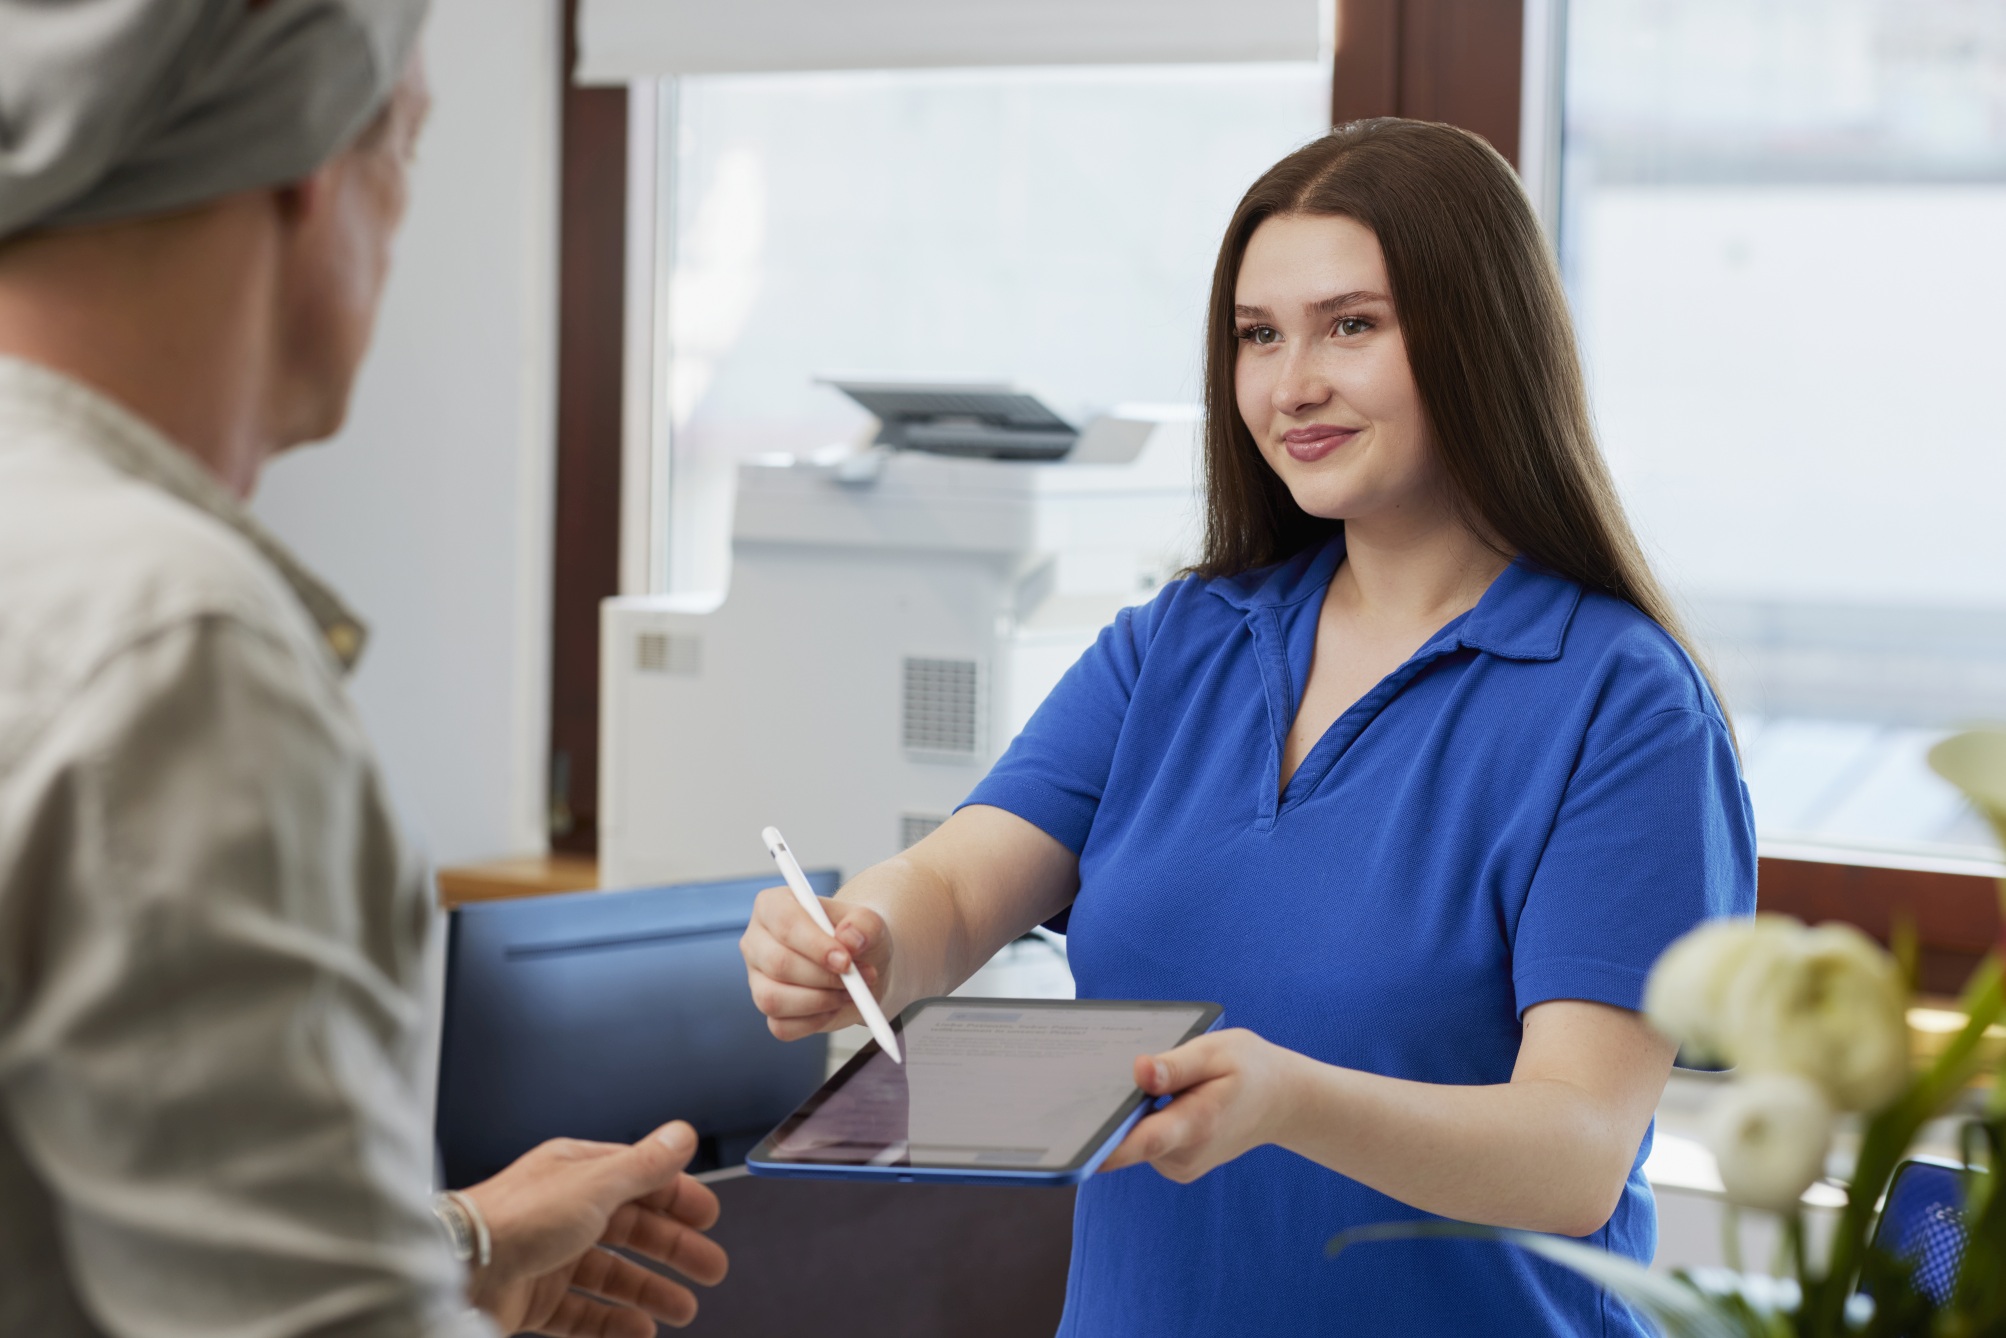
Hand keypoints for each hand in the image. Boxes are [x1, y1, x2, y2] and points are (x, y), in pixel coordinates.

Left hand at [461, 1120, 727, 1335]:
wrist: (457, 1270)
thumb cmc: (520, 1219)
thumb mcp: (596, 1184)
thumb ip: (645, 1165)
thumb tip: (683, 1134)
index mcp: (578, 1172)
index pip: (640, 1180)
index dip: (678, 1198)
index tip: (709, 1219)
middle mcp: (564, 1211)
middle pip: (631, 1229)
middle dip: (674, 1250)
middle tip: (711, 1270)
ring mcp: (548, 1256)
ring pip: (611, 1274)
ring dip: (650, 1289)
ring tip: (683, 1310)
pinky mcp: (533, 1298)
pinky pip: (583, 1312)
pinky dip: (613, 1322)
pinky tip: (640, 1331)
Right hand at [739, 885, 892, 1039]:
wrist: (862, 961)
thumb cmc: (857, 935)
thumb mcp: (870, 922)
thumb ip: (864, 925)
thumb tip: (849, 940)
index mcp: (773, 906)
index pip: (785, 924)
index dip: (815, 945)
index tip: (846, 961)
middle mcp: (756, 941)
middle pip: (778, 963)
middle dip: (823, 977)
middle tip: (859, 979)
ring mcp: (756, 978)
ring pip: (772, 999)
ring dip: (819, 1002)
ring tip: (851, 993)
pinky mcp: (767, 1008)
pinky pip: (781, 1027)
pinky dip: (815, 1022)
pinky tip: (834, 1006)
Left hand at [1099, 1029, 1302, 1183]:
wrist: (1283, 1102)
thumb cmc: (1250, 1069)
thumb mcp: (1217, 1052)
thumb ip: (1176, 1066)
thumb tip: (1138, 1070)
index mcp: (1196, 1124)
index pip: (1141, 1142)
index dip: (1103, 1145)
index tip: (1072, 1144)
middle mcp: (1184, 1156)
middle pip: (1127, 1139)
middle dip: (1112, 1111)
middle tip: (1118, 1076)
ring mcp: (1178, 1166)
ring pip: (1133, 1139)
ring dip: (1132, 1114)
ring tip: (1157, 1084)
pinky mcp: (1174, 1166)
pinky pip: (1144, 1142)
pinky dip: (1143, 1121)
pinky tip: (1159, 1099)